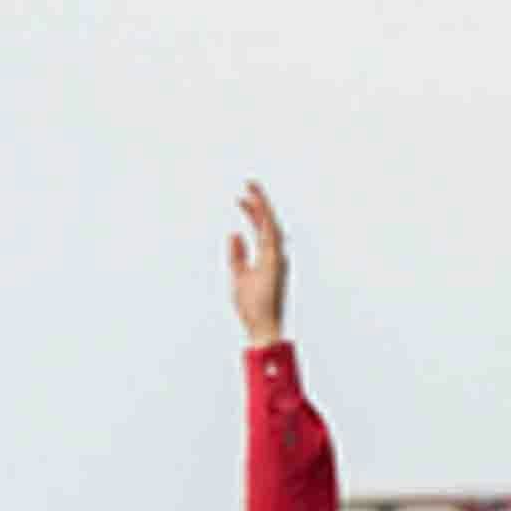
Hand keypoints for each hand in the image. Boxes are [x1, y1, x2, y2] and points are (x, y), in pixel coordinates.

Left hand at [228, 182, 287, 346]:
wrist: (261, 326)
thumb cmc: (251, 307)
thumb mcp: (238, 275)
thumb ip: (237, 255)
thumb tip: (234, 234)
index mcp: (267, 258)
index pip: (259, 230)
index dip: (251, 213)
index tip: (241, 198)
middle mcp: (274, 255)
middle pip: (267, 223)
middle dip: (258, 203)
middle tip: (249, 184)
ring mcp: (276, 257)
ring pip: (271, 224)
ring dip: (262, 205)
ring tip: (252, 188)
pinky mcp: (275, 261)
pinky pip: (271, 234)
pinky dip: (265, 218)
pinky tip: (258, 204)